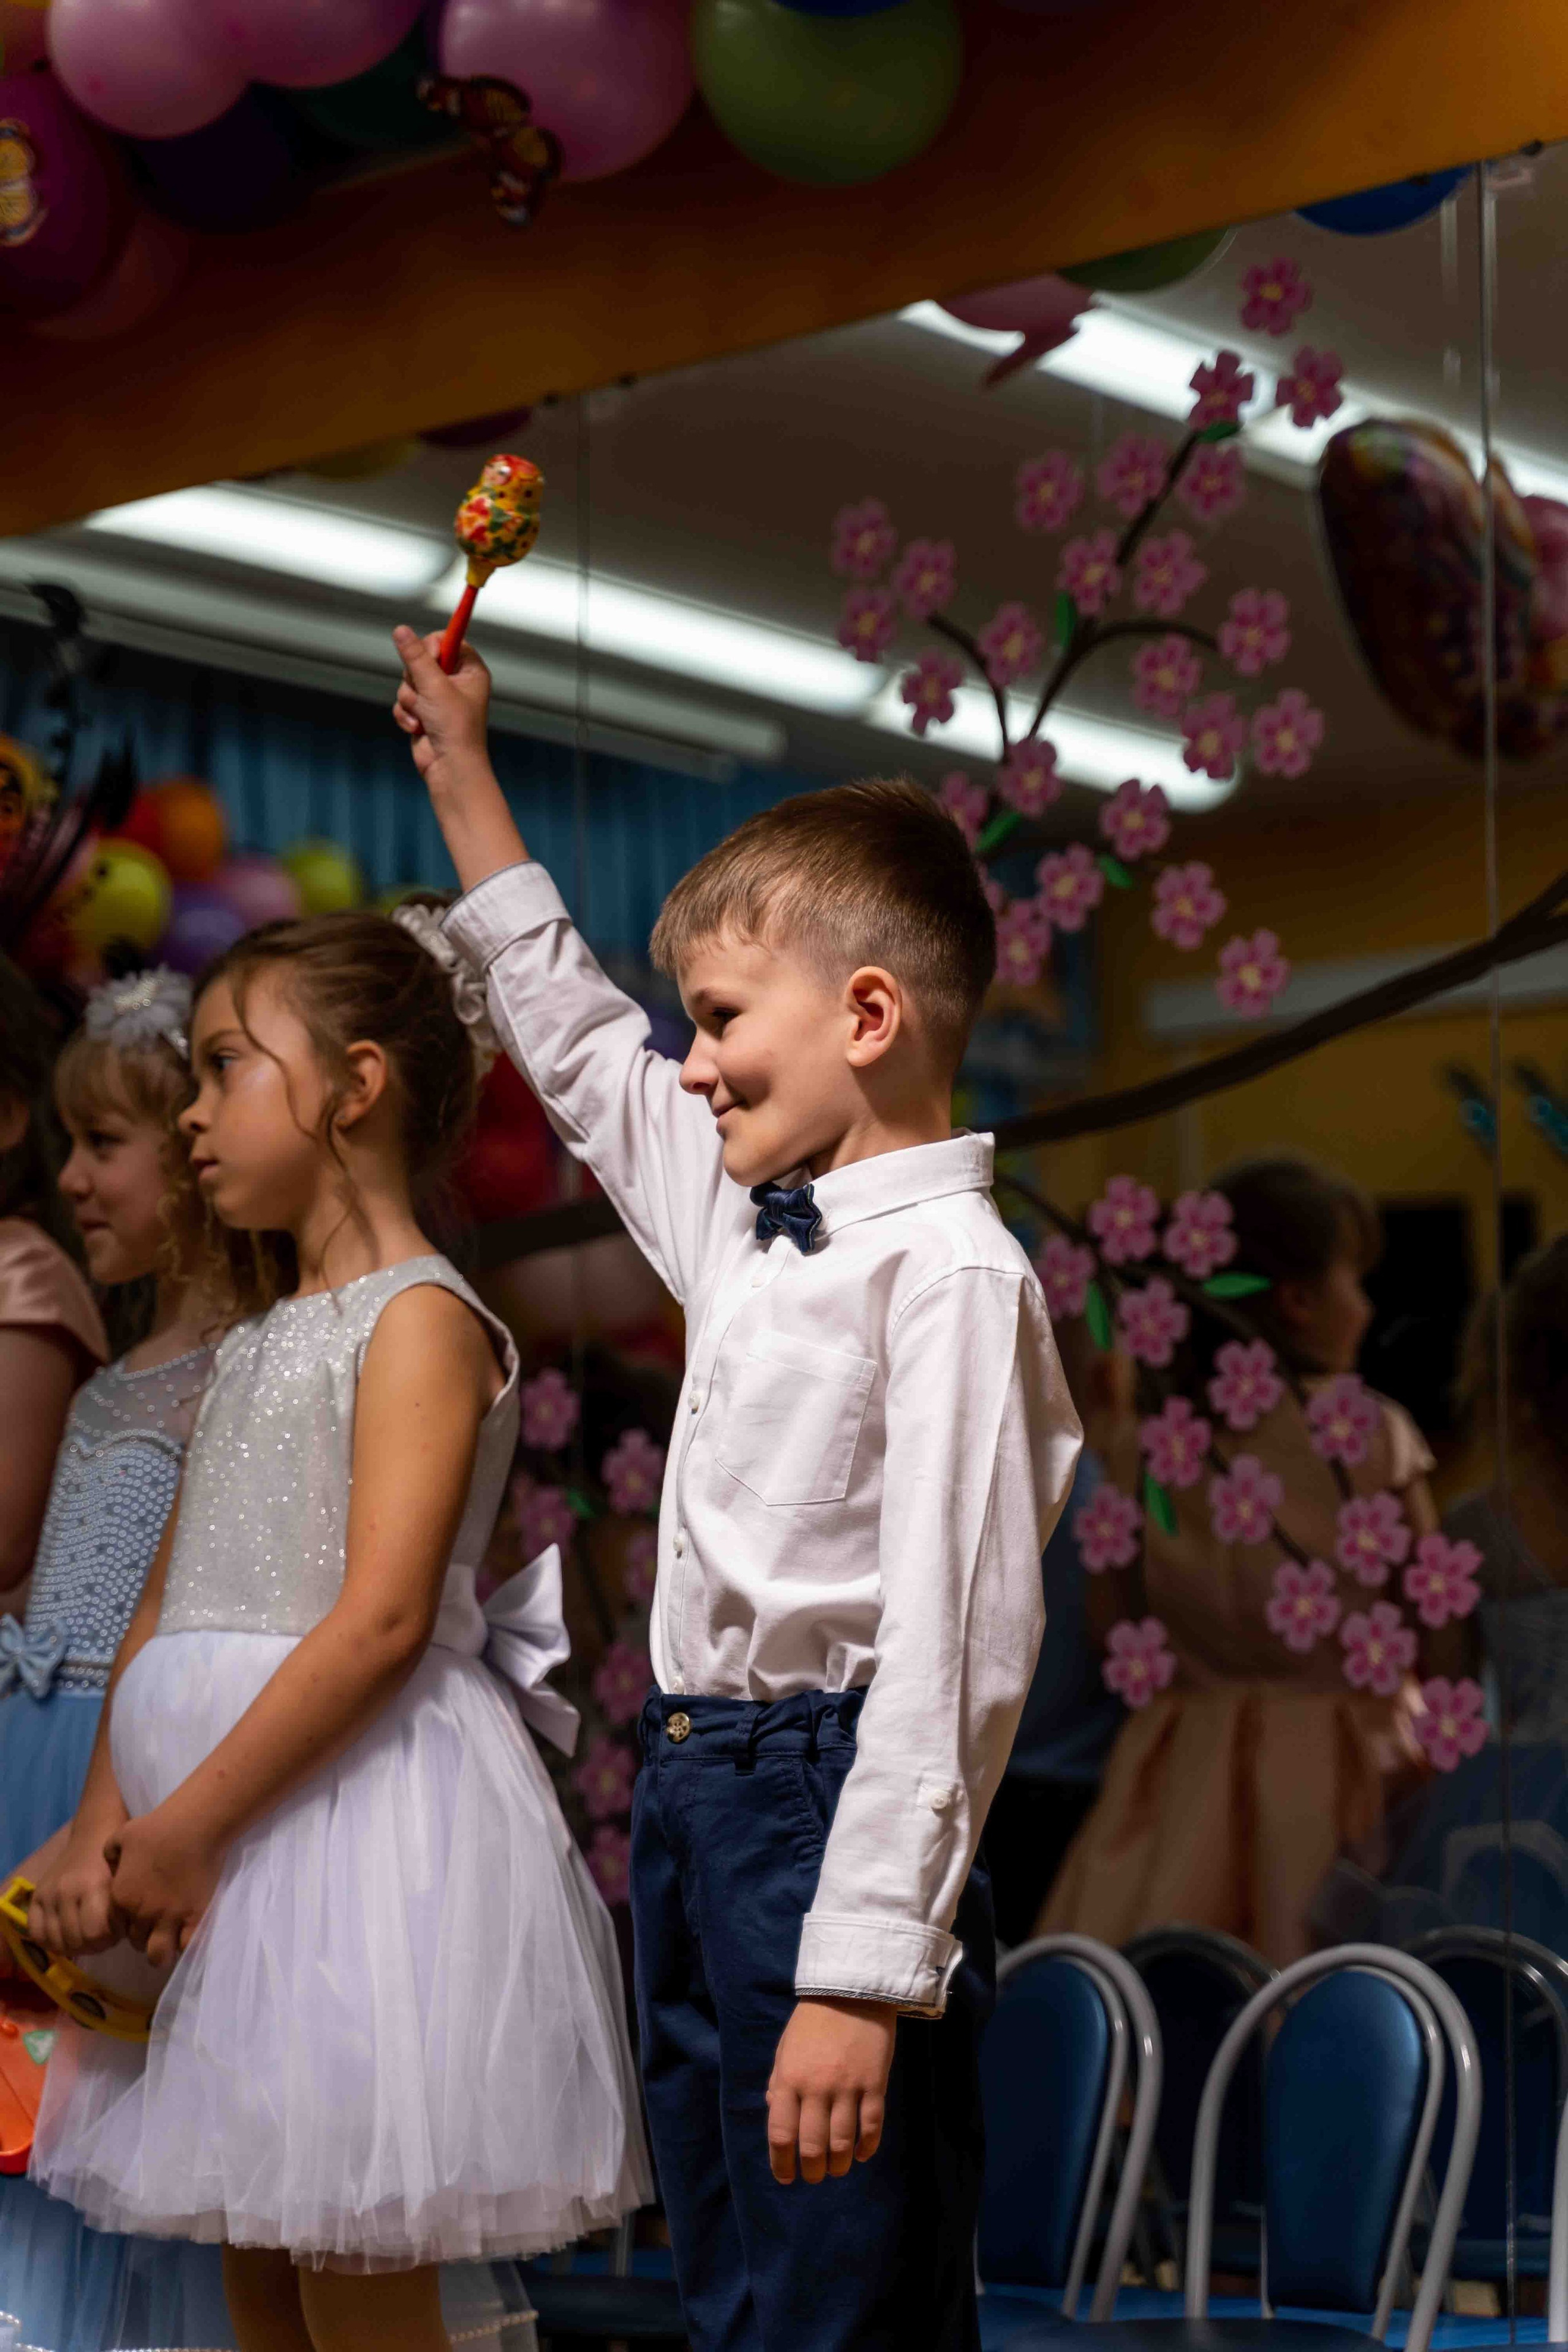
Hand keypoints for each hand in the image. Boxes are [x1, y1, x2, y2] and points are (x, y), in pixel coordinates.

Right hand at [29, 1819, 118, 1958]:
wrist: (94, 1831)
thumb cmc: (117, 1857)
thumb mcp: (126, 1880)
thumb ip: (124, 1909)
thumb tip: (124, 1938)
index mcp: (94, 1885)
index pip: (96, 1934)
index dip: (111, 1939)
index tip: (119, 1931)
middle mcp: (67, 1890)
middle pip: (77, 1941)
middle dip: (95, 1945)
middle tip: (104, 1936)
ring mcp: (49, 1893)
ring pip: (57, 1942)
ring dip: (75, 1946)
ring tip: (87, 1937)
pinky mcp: (36, 1895)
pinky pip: (37, 1933)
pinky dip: (51, 1942)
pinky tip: (66, 1937)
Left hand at [103, 1806, 222, 1969]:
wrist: (194, 1825)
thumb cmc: (157, 1827)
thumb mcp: (122, 1835)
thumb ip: (110, 1854)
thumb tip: (112, 1865)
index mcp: (122, 1897)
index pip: (117, 1927)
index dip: (127, 1924)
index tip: (138, 1916)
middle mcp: (142, 1913)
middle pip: (137, 1942)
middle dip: (144, 1936)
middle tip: (156, 1924)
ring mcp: (169, 1918)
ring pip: (158, 1955)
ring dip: (161, 1951)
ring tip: (170, 1939)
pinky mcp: (194, 1917)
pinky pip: (185, 1946)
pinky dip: (185, 1944)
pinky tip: (188, 1932)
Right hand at [391, 626, 492, 791]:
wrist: (449, 768)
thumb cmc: (454, 728)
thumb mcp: (434, 686)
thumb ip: (416, 657)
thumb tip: (401, 630)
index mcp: (470, 670)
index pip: (448, 639)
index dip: (433, 646)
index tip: (428, 657)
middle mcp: (456, 681)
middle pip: (422, 659)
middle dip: (416, 679)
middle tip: (426, 694)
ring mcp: (437, 697)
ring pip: (408, 681)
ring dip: (410, 700)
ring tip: (425, 716)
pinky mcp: (423, 712)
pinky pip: (403, 701)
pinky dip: (406, 715)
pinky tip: (418, 728)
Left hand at [766, 1997, 895, 2184]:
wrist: (851, 1989)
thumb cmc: (812, 2020)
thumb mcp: (785, 2049)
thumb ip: (778, 2083)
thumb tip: (775, 2115)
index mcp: (788, 2080)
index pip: (781, 2134)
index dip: (781, 2162)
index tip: (785, 2176)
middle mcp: (816, 2088)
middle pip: (812, 2146)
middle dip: (812, 2170)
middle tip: (814, 2176)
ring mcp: (847, 2087)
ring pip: (842, 2143)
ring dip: (839, 2165)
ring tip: (837, 2169)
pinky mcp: (874, 2083)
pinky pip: (872, 2126)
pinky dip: (867, 2147)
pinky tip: (862, 2154)